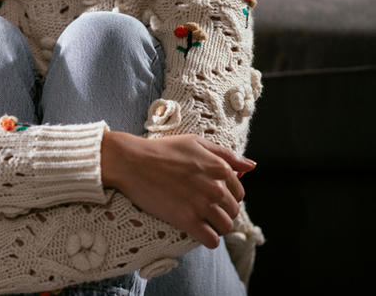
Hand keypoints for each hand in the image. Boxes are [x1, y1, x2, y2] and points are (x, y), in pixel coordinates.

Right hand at [101, 132, 255, 248]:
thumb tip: (251, 166)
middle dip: (222, 212)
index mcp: (220, 168)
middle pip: (233, 211)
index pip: (239, 193)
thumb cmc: (162, 150)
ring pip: (225, 227)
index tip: (211, 196)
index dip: (227, 196)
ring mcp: (202, 205)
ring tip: (201, 221)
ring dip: (216, 227)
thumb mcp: (195, 142)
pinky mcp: (187, 220)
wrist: (132, 162)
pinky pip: (211, 240)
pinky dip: (208, 239)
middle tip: (203, 208)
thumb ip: (226, 154)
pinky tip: (198, 232)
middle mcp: (215, 188)